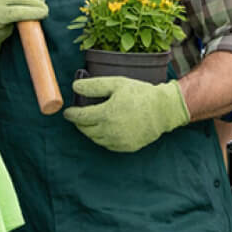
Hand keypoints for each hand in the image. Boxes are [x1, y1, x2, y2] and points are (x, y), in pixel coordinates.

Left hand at [64, 77, 189, 151]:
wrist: (164, 110)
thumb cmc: (141, 94)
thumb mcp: (116, 84)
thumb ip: (94, 86)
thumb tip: (75, 87)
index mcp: (105, 114)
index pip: (80, 117)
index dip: (71, 114)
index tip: (68, 112)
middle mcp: (110, 131)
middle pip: (86, 129)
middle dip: (80, 123)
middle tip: (79, 116)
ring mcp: (118, 141)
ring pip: (96, 139)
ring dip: (90, 131)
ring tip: (92, 121)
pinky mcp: (126, 147)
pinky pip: (108, 145)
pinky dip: (103, 138)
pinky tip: (106, 129)